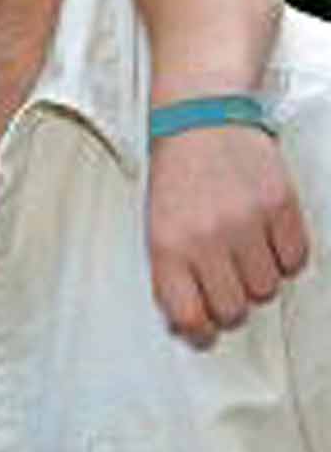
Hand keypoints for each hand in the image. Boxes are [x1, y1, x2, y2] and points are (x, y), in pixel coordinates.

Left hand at [148, 124, 309, 344]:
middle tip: (225, 283)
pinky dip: (284, 257)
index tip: (204, 329)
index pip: (191, 316)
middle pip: (234, 310)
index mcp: (168, 246)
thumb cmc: (175, 176)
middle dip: (231, 305)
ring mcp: (247, 222)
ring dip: (258, 279)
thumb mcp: (156, 226)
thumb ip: (171, 275)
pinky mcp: (281, 206)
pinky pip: (295, 261)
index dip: (200, 331)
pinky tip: (266, 238)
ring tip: (243, 251)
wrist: (200, 120)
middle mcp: (207, 238)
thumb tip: (188, 325)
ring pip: (267, 290)